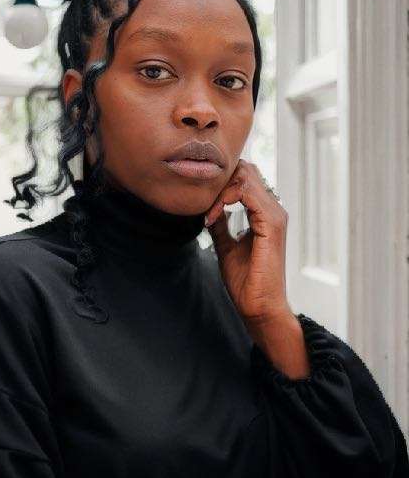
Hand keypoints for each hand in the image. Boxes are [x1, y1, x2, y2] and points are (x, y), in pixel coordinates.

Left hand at [204, 159, 291, 324]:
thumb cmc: (247, 282)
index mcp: (265, 214)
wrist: (259, 306)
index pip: (244, 178)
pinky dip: (226, 198)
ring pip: (246, 177)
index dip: (220, 184)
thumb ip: (222, 225)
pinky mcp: (271, 224)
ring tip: (208, 212)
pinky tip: (213, 215)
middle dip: (219, 182)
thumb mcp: (227, 246)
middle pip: (246, 171)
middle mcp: (273, 210)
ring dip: (220, 190)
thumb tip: (209, 210)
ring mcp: (274, 215)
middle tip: (203, 204)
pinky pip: (247, 193)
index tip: (203, 207)